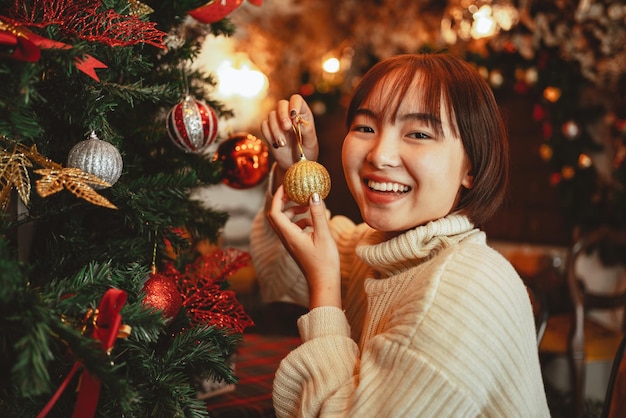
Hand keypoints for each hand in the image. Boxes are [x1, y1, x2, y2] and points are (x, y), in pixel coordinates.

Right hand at [260, 94, 318, 192]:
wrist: (294, 165)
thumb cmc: (307, 153)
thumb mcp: (311, 144)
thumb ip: (308, 131)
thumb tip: (300, 121)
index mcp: (303, 114)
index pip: (296, 100)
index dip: (294, 104)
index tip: (293, 115)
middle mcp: (289, 115)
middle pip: (281, 104)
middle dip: (282, 115)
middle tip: (287, 128)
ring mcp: (278, 122)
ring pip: (271, 116)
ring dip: (276, 130)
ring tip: (283, 144)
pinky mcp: (269, 130)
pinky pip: (264, 126)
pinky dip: (269, 135)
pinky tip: (277, 145)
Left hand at [267, 185, 340, 309]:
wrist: (324, 283)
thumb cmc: (324, 262)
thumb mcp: (324, 235)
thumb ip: (318, 214)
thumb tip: (314, 194)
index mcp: (289, 235)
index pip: (274, 212)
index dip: (277, 196)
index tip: (286, 185)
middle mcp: (286, 239)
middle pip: (276, 215)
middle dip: (284, 201)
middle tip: (296, 190)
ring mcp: (291, 243)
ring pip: (285, 221)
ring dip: (293, 210)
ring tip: (308, 204)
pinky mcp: (297, 246)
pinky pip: (293, 228)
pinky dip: (300, 220)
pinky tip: (313, 220)